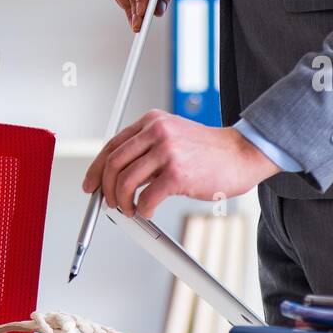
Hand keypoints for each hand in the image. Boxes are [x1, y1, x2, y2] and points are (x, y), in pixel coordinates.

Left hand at [81, 110, 280, 217]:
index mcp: (152, 121)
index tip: (91, 185)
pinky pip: (146, 198)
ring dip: (122, 202)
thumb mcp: (173, 136)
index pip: (112, 145)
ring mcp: (167, 151)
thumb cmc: (209, 151)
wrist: (241, 154)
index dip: (96, 168)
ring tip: (130, 210)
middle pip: (114, 163)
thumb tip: (119, 175)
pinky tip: (148, 211)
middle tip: (110, 203)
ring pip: (126, 181)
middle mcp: (157, 132)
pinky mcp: (177, 174)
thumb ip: (147, 149)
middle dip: (106, 189)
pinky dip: (142, 210)